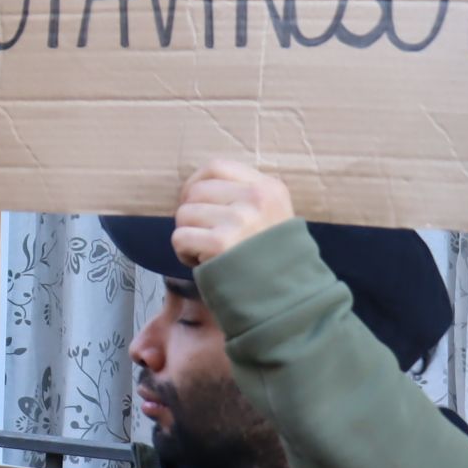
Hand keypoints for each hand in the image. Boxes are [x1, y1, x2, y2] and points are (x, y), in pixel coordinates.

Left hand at [171, 160, 295, 267]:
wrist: (287, 299)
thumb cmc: (272, 260)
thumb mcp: (272, 217)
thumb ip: (242, 197)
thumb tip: (194, 188)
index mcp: (269, 188)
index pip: (216, 167)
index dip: (195, 184)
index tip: (193, 202)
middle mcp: (256, 199)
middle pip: (195, 191)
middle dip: (190, 215)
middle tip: (202, 236)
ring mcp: (240, 219)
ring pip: (184, 213)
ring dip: (187, 235)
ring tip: (206, 251)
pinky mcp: (222, 243)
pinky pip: (180, 237)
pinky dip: (183, 252)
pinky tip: (201, 263)